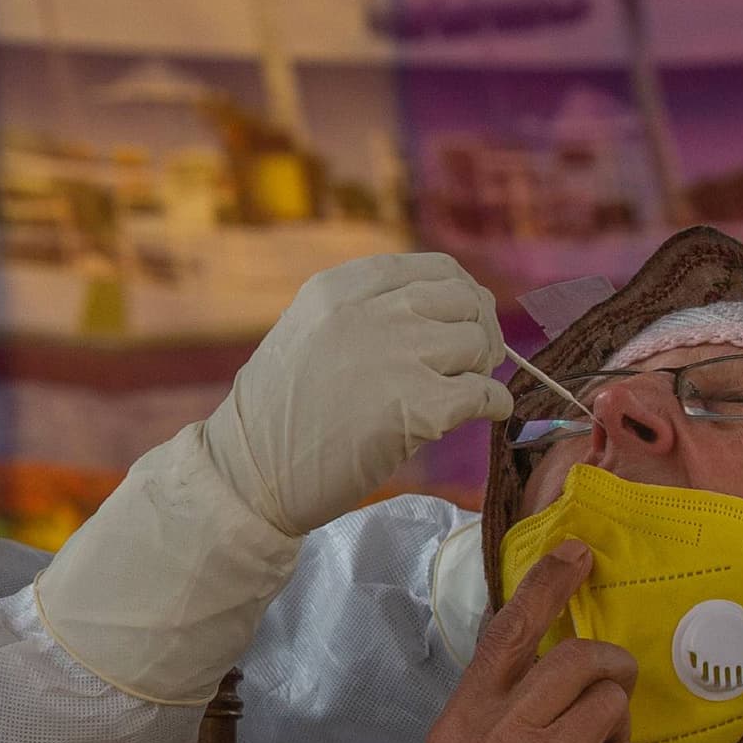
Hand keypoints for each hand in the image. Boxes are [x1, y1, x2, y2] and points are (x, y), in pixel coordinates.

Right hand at [203, 254, 508, 539]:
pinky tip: (485, 413)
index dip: (463, 294)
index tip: (467, 319)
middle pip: (464, 301)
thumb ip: (365, 311)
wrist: (249, 473)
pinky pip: (482, 393)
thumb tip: (447, 311)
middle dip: (480, 328)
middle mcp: (370, 311)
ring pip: (476, 343)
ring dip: (482, 368)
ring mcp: (395, 355)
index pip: (435, 269)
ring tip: (469, 389)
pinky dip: (493, 404)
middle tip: (475, 359)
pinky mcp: (415, 406)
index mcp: (341, 287)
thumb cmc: (277, 412)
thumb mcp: (310, 331)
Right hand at [390, 542, 650, 742]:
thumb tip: (544, 693)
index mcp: (462, 716)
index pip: (509, 631)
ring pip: (611, 710)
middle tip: (617, 689)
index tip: (579, 552)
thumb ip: (489, 724)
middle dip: (612, 667)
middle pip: (578, 659)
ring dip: (622, 728)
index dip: (549, 584)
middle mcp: (499, 731)